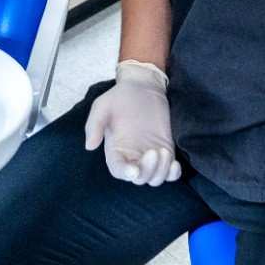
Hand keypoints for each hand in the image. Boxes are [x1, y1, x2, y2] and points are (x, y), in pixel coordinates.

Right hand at [83, 61, 183, 186]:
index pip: (119, 170)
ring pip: (154, 178)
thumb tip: (89, 146)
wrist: (143, 86)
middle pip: (139, 178)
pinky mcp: (165, 152)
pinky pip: (170, 173)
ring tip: (164, 151)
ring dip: (161, 171)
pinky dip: (173, 174)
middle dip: (148, 171)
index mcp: (115, 150)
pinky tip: (175, 164)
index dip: (126, 174)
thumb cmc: (120, 96)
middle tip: (154, 152)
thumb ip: (94, 125)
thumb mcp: (102, 106)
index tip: (135, 170)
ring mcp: (149, 156)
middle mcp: (132, 156)